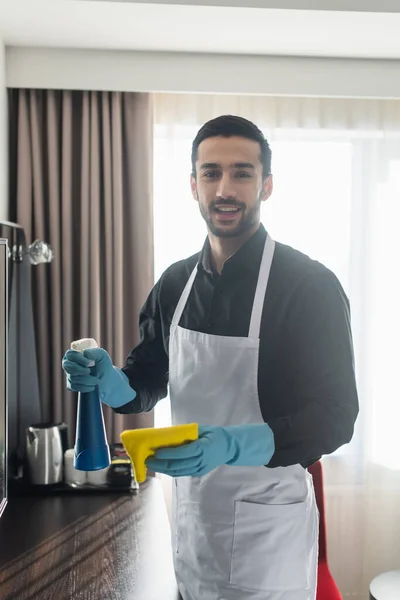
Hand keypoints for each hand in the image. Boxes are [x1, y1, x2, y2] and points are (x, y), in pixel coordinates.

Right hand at [62, 347, 135, 407]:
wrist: (107, 379)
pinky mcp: (70, 385)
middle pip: (68, 366)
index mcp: (75, 353)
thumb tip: (85, 353)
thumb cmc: (103, 364)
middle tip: (90, 372)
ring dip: (86, 380)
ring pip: (72, 377)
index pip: (70, 355)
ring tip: (97, 380)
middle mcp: (69, 363)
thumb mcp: (101, 355)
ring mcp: (69, 374)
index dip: (80, 359)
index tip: (91, 363)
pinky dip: (84, 387)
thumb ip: (94, 352)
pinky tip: (92, 386)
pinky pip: (73, 386)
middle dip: (80, 370)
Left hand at [146, 423, 274, 477]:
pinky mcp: (198, 473)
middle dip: (161, 464)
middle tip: (147, 460)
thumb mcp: (201, 429)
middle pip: (178, 465)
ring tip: (151, 464)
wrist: (229, 447)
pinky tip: (162, 467)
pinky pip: (182, 473)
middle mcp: (201, 461)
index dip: (169, 454)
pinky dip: (170, 470)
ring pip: (178, 471)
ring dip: (163, 469)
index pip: (183, 453)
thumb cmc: (214, 434)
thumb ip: (186, 432)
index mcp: (203, 448)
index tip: (156, 452)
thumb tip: (167, 434)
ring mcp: (200, 469)